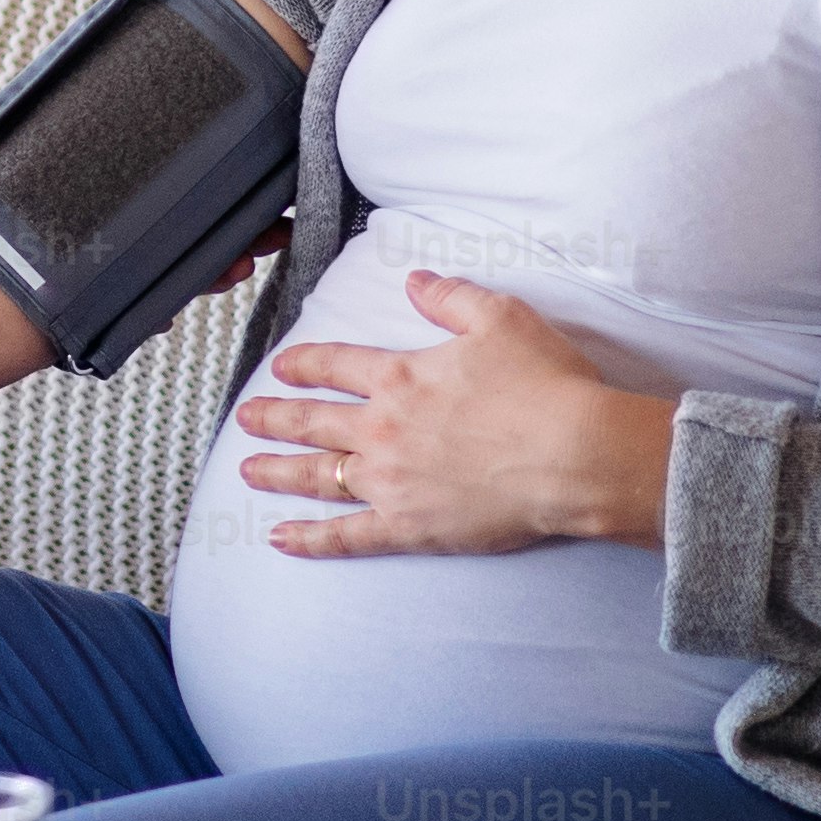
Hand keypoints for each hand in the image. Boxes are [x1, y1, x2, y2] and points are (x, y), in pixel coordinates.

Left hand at [230, 269, 674, 558]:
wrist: (576, 454)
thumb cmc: (546, 386)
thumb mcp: (500, 317)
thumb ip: (450, 297)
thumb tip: (414, 280)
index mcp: (400, 377)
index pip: (334, 365)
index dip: (303, 364)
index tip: (282, 367)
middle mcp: (383, 428)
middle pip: (312, 421)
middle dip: (273, 418)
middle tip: (245, 418)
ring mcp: (391, 481)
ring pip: (317, 476)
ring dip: (276, 471)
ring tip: (246, 470)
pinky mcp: (410, 527)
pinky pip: (347, 537)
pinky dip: (310, 540)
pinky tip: (280, 539)